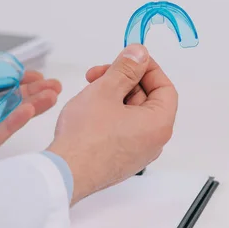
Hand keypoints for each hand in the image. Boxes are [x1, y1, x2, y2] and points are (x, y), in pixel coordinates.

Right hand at [47, 44, 177, 204]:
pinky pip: (122, 129)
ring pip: (132, 114)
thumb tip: (139, 54)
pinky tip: (90, 109)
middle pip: (147, 99)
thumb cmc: (86, 138)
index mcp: (159, 124)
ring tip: (91, 90)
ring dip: (114, 96)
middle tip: (100, 73)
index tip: (130, 58)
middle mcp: (153, 141)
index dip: (147, 68)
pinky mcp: (120, 159)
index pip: (164, 87)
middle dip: (124, 81)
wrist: (64, 173)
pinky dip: (110, 114)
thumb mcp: (106, 90)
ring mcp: (137, 153)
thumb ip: (126, 68)